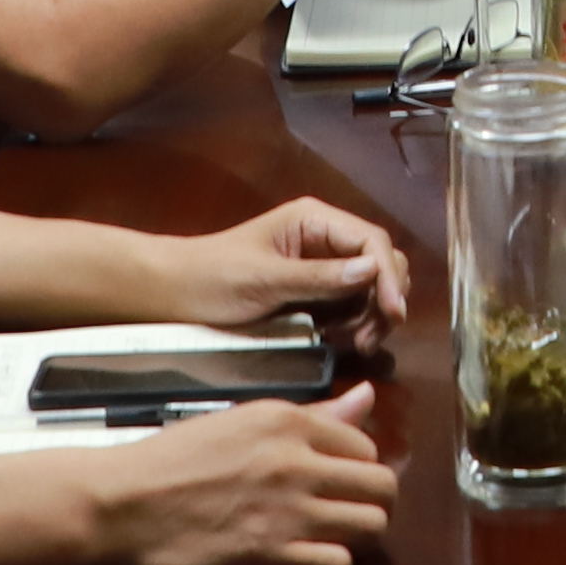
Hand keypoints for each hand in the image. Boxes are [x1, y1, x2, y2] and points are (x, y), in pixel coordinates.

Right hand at [85, 399, 395, 564]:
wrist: (117, 505)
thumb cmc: (170, 462)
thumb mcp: (241, 421)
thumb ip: (313, 416)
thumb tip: (368, 397)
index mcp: (287, 421)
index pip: (367, 447)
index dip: (354, 470)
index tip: (331, 484)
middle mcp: (295, 462)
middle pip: (383, 488)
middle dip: (368, 504)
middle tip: (339, 516)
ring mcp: (286, 511)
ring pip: (372, 526)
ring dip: (355, 537)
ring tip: (323, 539)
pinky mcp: (271, 557)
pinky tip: (303, 562)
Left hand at [155, 194, 408, 333]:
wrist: (172, 293)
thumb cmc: (211, 278)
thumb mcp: (264, 279)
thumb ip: (319, 277)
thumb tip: (372, 271)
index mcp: (314, 221)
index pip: (372, 240)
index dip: (389, 276)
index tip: (393, 313)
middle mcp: (325, 238)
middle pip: (381, 262)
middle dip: (384, 299)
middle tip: (369, 338)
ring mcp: (321, 265)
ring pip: (372, 287)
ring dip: (372, 316)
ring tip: (352, 344)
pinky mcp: (315, 292)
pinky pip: (352, 305)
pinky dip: (356, 324)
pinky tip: (340, 341)